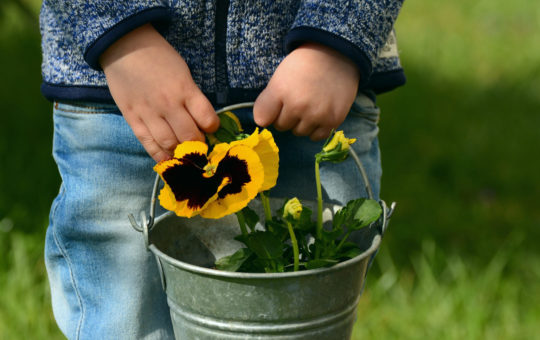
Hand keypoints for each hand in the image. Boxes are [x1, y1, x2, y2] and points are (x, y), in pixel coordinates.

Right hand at [100, 24, 218, 161]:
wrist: (124, 46)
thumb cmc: (159, 57)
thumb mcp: (183, 72)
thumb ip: (192, 96)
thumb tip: (201, 121)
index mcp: (184, 89)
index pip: (207, 118)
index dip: (212, 127)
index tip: (210, 128)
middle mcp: (168, 104)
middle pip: (189, 136)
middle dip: (198, 144)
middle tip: (199, 144)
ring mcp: (149, 113)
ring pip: (169, 144)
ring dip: (180, 152)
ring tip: (184, 153)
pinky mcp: (132, 119)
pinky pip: (148, 143)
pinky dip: (159, 155)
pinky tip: (167, 159)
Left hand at [253, 43, 359, 140]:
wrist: (337, 56)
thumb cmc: (304, 65)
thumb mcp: (279, 76)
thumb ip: (267, 101)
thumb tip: (262, 122)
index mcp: (280, 91)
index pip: (262, 119)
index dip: (269, 112)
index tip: (277, 105)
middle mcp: (298, 106)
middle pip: (282, 126)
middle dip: (287, 116)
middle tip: (298, 100)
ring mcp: (316, 115)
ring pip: (299, 132)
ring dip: (302, 123)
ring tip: (310, 105)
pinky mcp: (333, 120)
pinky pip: (316, 136)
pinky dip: (316, 128)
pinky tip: (319, 114)